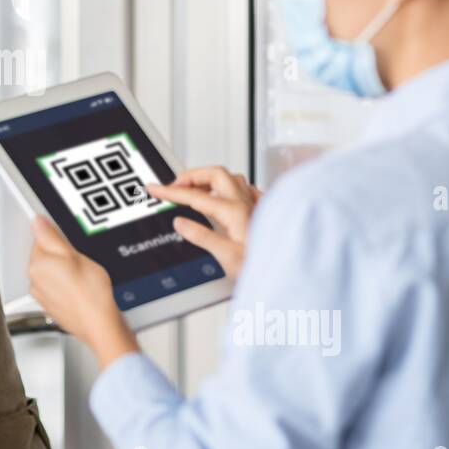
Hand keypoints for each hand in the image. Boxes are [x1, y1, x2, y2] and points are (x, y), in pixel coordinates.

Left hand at [27, 217, 137, 368]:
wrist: (99, 325)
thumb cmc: (91, 294)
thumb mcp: (75, 255)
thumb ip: (51, 236)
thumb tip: (38, 221)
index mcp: (37, 265)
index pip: (40, 239)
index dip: (59, 239)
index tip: (71, 244)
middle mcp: (34, 281)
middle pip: (44, 256)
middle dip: (61, 255)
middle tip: (80, 261)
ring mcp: (42, 296)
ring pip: (51, 272)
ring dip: (64, 271)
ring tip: (83, 277)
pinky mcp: (52, 306)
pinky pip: (56, 288)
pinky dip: (66, 286)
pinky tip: (81, 289)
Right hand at [146, 165, 259, 279]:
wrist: (292, 274)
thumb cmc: (265, 269)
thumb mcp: (227, 257)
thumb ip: (201, 237)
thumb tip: (181, 223)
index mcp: (234, 212)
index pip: (194, 195)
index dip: (171, 191)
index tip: (156, 189)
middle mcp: (248, 203)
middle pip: (215, 174)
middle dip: (192, 176)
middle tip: (175, 185)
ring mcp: (258, 205)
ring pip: (232, 178)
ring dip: (211, 179)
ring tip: (196, 189)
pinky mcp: (266, 211)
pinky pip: (246, 189)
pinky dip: (230, 189)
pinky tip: (227, 197)